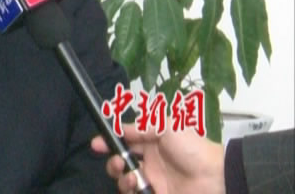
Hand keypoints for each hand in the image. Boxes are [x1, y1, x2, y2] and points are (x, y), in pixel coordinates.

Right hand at [90, 124, 225, 193]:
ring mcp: (153, 180)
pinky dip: (130, 189)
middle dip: (113, 162)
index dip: (109, 142)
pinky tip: (137, 185)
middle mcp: (150, 161)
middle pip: (121, 162)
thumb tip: (119, 128)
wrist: (216, 178)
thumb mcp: (167, 126)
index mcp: (152, 141)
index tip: (96, 144)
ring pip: (125, 180)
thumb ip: (141, 126)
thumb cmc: (192, 148)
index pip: (125, 140)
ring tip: (131, 176)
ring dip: (121, 177)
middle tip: (118, 162)